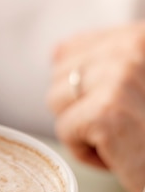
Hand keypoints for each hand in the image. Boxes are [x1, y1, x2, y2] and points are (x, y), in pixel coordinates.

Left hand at [47, 24, 144, 191]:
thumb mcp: (136, 82)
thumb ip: (102, 61)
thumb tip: (56, 53)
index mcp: (139, 37)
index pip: (70, 49)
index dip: (80, 86)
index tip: (110, 104)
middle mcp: (131, 49)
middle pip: (59, 75)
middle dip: (79, 107)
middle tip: (120, 124)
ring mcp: (119, 79)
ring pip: (56, 101)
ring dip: (80, 128)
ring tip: (118, 137)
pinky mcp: (105, 113)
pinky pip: (64, 129)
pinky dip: (84, 152)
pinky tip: (117, 155)